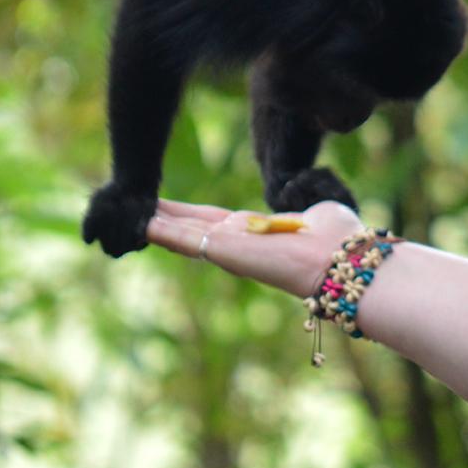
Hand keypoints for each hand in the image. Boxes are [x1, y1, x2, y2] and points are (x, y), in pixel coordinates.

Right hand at [146, 198, 364, 295]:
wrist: (340, 261)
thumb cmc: (337, 240)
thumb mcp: (318, 215)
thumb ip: (309, 213)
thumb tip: (317, 215)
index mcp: (256, 232)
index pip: (213, 222)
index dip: (187, 214)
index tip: (166, 206)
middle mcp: (238, 243)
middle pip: (190, 227)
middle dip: (163, 217)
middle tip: (134, 207)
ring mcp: (228, 248)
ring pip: (182, 234)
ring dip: (154, 223)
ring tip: (126, 213)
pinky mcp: (223, 250)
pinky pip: (184, 238)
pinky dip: (160, 229)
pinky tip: (138, 221)